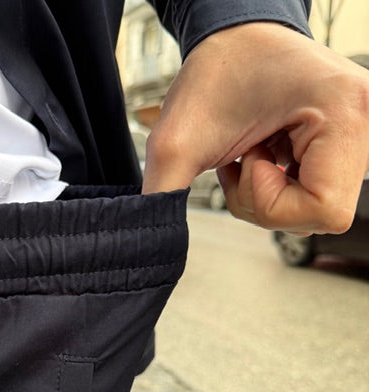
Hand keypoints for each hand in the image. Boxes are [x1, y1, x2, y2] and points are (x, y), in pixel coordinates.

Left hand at [143, 23, 368, 234]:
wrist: (232, 38)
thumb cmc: (215, 70)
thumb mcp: (176, 141)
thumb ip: (163, 197)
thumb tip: (151, 247)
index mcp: (343, 110)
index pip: (325, 211)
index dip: (273, 203)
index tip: (247, 163)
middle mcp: (363, 121)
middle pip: (322, 214)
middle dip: (267, 202)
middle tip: (244, 160)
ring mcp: (356, 133)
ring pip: (315, 209)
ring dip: (269, 196)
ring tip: (251, 154)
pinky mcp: (341, 142)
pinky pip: (313, 193)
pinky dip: (277, 188)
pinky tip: (261, 156)